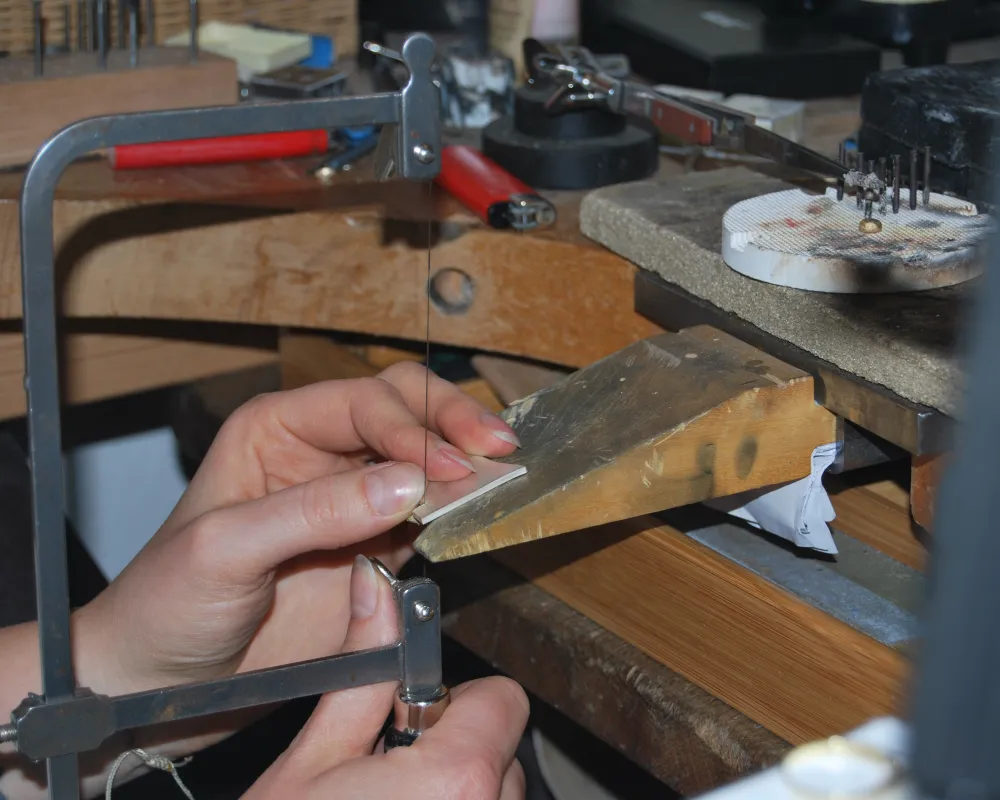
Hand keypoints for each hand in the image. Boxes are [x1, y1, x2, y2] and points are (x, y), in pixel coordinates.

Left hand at [77, 362, 518, 693]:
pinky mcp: (377, 545)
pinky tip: (483, 512)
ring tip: (504, 476)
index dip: (410, 428)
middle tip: (496, 448)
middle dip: (451, 421)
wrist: (166, 678)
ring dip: (465, 462)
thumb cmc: (167, 601)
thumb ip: (314, 511)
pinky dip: (460, 511)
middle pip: (403, 408)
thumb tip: (406, 483)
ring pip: (426, 457)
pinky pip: (430, 515)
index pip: (362, 402)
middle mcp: (321, 450)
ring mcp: (353, 497)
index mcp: (277, 428)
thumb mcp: (226, 549)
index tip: (445, 467)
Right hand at [244, 561, 528, 799]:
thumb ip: (362, 669)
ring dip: (456, 799)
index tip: (411, 725)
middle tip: (390, 779)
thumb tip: (377, 587)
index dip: (454, 706)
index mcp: (457, 780)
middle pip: (502, 754)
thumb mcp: (313, 760)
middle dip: (454, 754)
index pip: (502, 702)